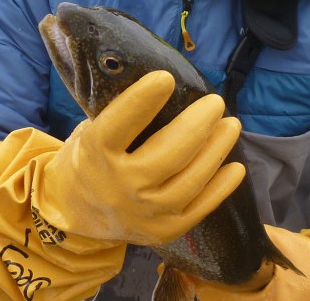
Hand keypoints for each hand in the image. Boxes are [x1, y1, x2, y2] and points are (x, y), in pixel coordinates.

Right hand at [35, 70, 244, 245]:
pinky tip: (235, 166)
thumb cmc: (88, 160)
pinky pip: (200, 207)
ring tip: (231, 126)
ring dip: (217, 149)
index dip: (143, 100)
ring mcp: (145, 212)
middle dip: (198, 124)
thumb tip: (162, 82)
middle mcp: (121, 186)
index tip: (166, 78)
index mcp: (96, 154)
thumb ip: (119, 115)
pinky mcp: (164, 231)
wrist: (74, 215)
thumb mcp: (88, 133)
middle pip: (169, 152)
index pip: (120, 124)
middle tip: (215, 102)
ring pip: (191, 180)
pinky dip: (221, 186)